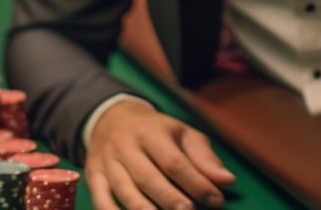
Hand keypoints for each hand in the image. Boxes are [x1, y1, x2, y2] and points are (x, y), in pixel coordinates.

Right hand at [84, 100, 235, 208]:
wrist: (111, 119)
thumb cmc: (155, 130)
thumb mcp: (181, 133)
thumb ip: (203, 157)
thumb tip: (227, 180)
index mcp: (152, 131)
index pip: (175, 162)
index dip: (196, 183)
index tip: (217, 200)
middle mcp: (127, 146)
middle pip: (150, 179)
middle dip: (173, 201)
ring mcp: (108, 164)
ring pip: (127, 194)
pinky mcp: (94, 178)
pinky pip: (101, 202)